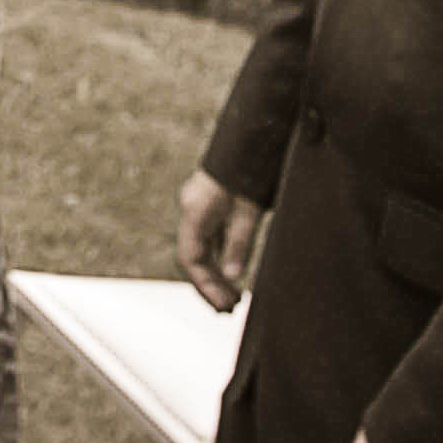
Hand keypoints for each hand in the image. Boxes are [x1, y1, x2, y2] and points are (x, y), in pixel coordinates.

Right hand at [176, 163, 264, 311]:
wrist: (252, 134)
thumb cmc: (251, 166)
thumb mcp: (249, 208)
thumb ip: (239, 242)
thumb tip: (233, 276)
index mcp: (196, 209)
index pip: (191, 256)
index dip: (204, 283)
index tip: (223, 303)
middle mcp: (192, 207)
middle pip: (193, 255)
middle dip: (210, 283)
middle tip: (229, 308)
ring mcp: (199, 205)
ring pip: (200, 247)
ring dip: (214, 273)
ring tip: (232, 298)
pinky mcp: (210, 203)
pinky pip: (208, 237)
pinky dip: (218, 257)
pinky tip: (232, 273)